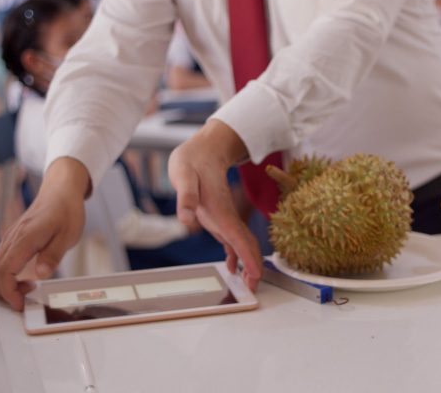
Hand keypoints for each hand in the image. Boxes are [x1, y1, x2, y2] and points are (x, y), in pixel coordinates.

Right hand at [0, 158, 89, 310]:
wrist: (61, 192)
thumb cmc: (66, 210)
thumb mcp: (68, 235)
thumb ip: (53, 255)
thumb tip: (40, 275)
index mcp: (26, 237)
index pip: (4, 270)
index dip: (8, 292)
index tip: (20, 304)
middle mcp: (12, 238)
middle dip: (4, 292)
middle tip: (26, 297)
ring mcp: (9, 239)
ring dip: (2, 284)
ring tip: (26, 287)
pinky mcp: (11, 240)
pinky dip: (4, 275)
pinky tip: (23, 277)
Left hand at [168, 119, 262, 290]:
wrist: (205, 149)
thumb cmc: (193, 160)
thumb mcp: (184, 174)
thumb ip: (186, 196)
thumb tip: (185, 218)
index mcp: (220, 208)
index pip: (238, 237)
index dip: (248, 257)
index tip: (256, 276)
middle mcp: (226, 215)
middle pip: (245, 244)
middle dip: (253, 267)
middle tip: (254, 290)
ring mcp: (224, 217)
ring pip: (241, 243)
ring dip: (247, 264)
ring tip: (249, 284)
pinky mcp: (219, 216)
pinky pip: (232, 239)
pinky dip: (235, 255)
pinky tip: (232, 267)